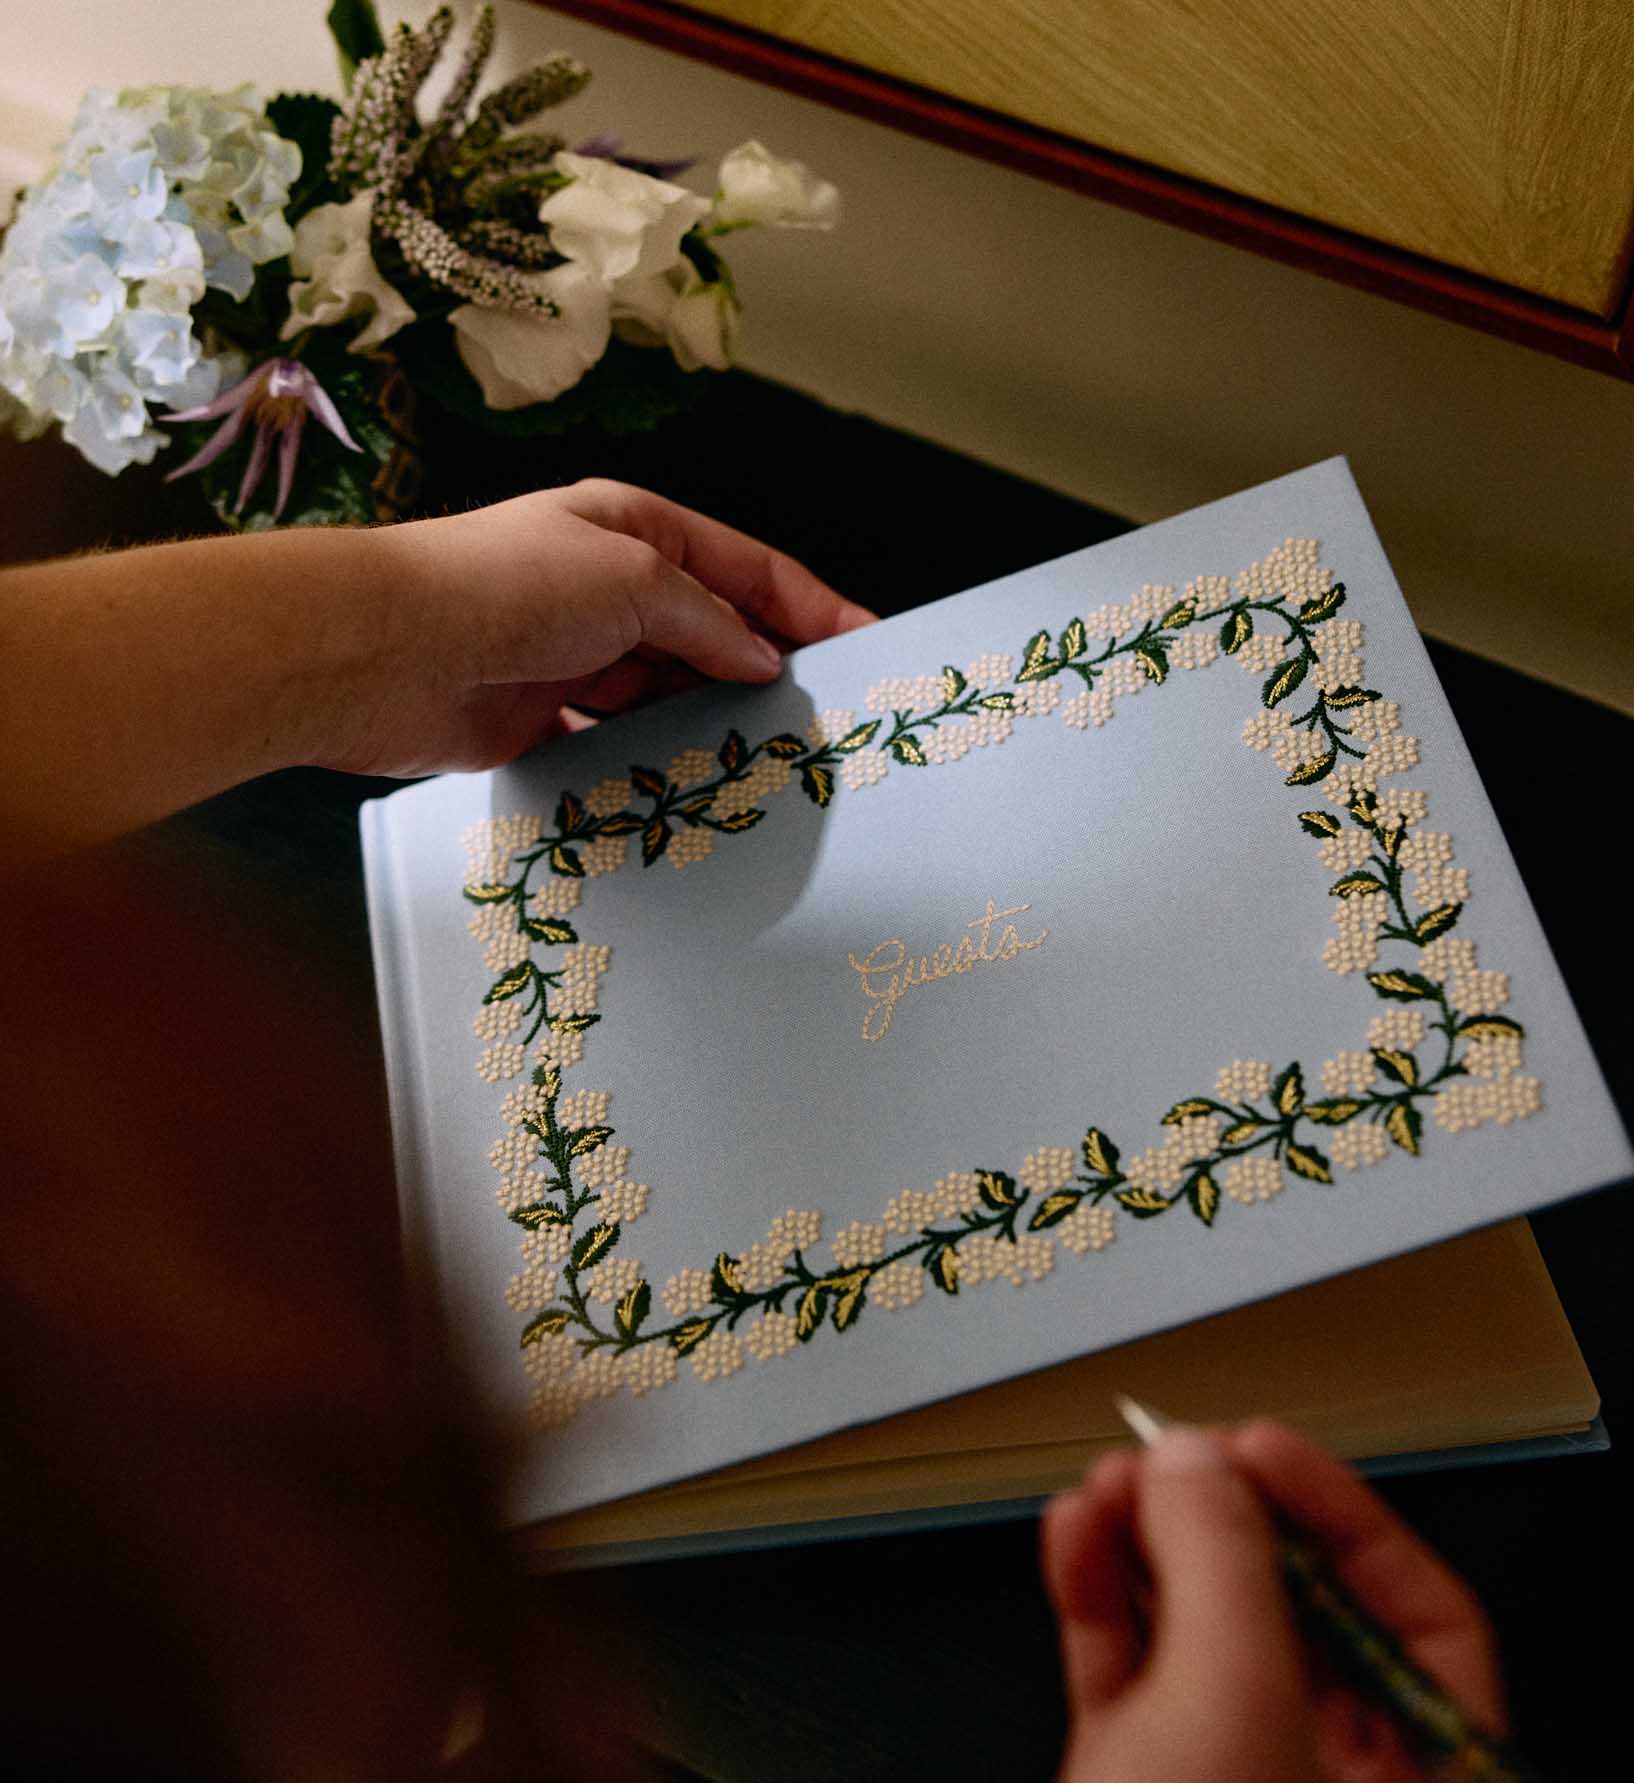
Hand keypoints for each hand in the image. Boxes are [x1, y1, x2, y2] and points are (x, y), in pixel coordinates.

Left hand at [0, 479, 870, 853]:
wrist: (383, 654)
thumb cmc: (504, 587)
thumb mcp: (630, 578)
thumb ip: (704, 619)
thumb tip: (760, 659)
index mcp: (635, 531)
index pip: (747, 569)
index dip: (811, 606)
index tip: (868, 647)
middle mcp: (609, 588)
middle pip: (713, 632)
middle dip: (767, 673)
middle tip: (826, 723)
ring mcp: (578, 656)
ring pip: (669, 692)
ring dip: (711, 722)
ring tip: (770, 762)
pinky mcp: (545, 719)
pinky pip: (620, 740)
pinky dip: (654, 759)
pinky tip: (693, 785)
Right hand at [1040, 1421, 1507, 1782]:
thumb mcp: (1228, 1694)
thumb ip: (1221, 1559)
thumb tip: (1195, 1459)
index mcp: (1413, 1772)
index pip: (1419, 1609)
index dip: (1341, 1510)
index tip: (1261, 1443)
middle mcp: (1327, 1766)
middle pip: (1292, 1600)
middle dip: (1216, 1512)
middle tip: (1169, 1457)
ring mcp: (1232, 1765)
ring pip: (1199, 1622)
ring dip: (1141, 1537)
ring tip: (1104, 1482)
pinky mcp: (1143, 1767)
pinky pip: (1130, 1658)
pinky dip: (1098, 1590)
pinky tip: (1073, 1531)